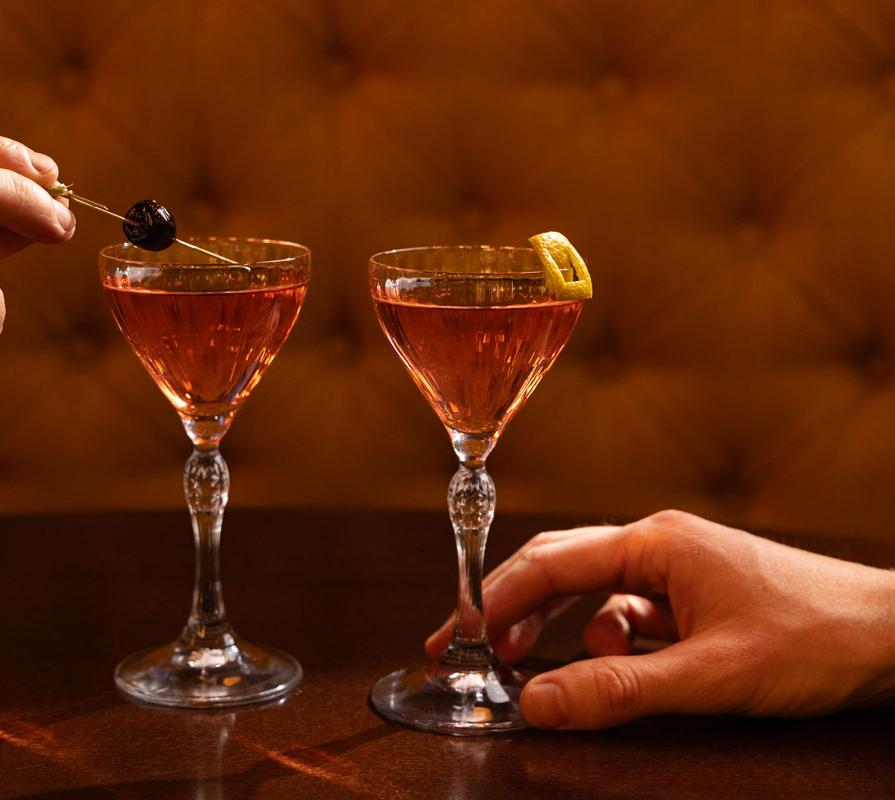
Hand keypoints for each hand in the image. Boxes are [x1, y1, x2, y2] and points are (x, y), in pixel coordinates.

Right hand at [425, 510, 894, 728]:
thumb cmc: (817, 639)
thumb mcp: (710, 676)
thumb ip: (619, 690)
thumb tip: (539, 703)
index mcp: (656, 544)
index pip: (551, 564)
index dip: (495, 601)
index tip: (455, 635)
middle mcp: (660, 544)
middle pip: (562, 566)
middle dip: (513, 608)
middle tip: (470, 649)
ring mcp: (681, 567)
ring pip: (595, 590)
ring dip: (560, 626)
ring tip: (530, 663)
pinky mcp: (699, 593)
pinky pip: (633, 611)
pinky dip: (611, 638)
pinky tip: (621, 666)